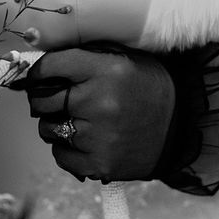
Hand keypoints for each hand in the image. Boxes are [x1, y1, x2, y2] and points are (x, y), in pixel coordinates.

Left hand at [19, 46, 174, 181]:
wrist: (182, 128)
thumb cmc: (148, 88)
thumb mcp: (126, 58)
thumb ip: (88, 54)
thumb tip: (43, 55)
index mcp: (107, 70)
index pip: (51, 65)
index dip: (37, 71)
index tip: (36, 76)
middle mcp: (100, 102)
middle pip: (42, 100)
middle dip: (41, 99)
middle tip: (53, 100)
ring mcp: (99, 136)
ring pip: (48, 129)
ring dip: (55, 124)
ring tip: (76, 121)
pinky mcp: (100, 164)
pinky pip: (60, 155)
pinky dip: (66, 149)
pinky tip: (85, 141)